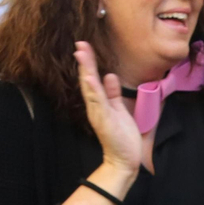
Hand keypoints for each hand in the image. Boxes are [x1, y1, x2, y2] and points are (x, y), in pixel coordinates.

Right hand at [75, 41, 141, 183]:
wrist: (123, 160)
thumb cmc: (121, 136)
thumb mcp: (118, 109)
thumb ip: (113, 93)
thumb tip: (110, 75)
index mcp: (99, 103)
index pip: (92, 79)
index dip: (89, 63)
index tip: (85, 46)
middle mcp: (95, 106)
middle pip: (88, 80)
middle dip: (84, 62)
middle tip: (80, 44)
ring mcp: (98, 113)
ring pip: (90, 88)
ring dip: (86, 71)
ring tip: (82, 54)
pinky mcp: (104, 121)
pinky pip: (98, 103)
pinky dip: (94, 90)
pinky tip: (91, 79)